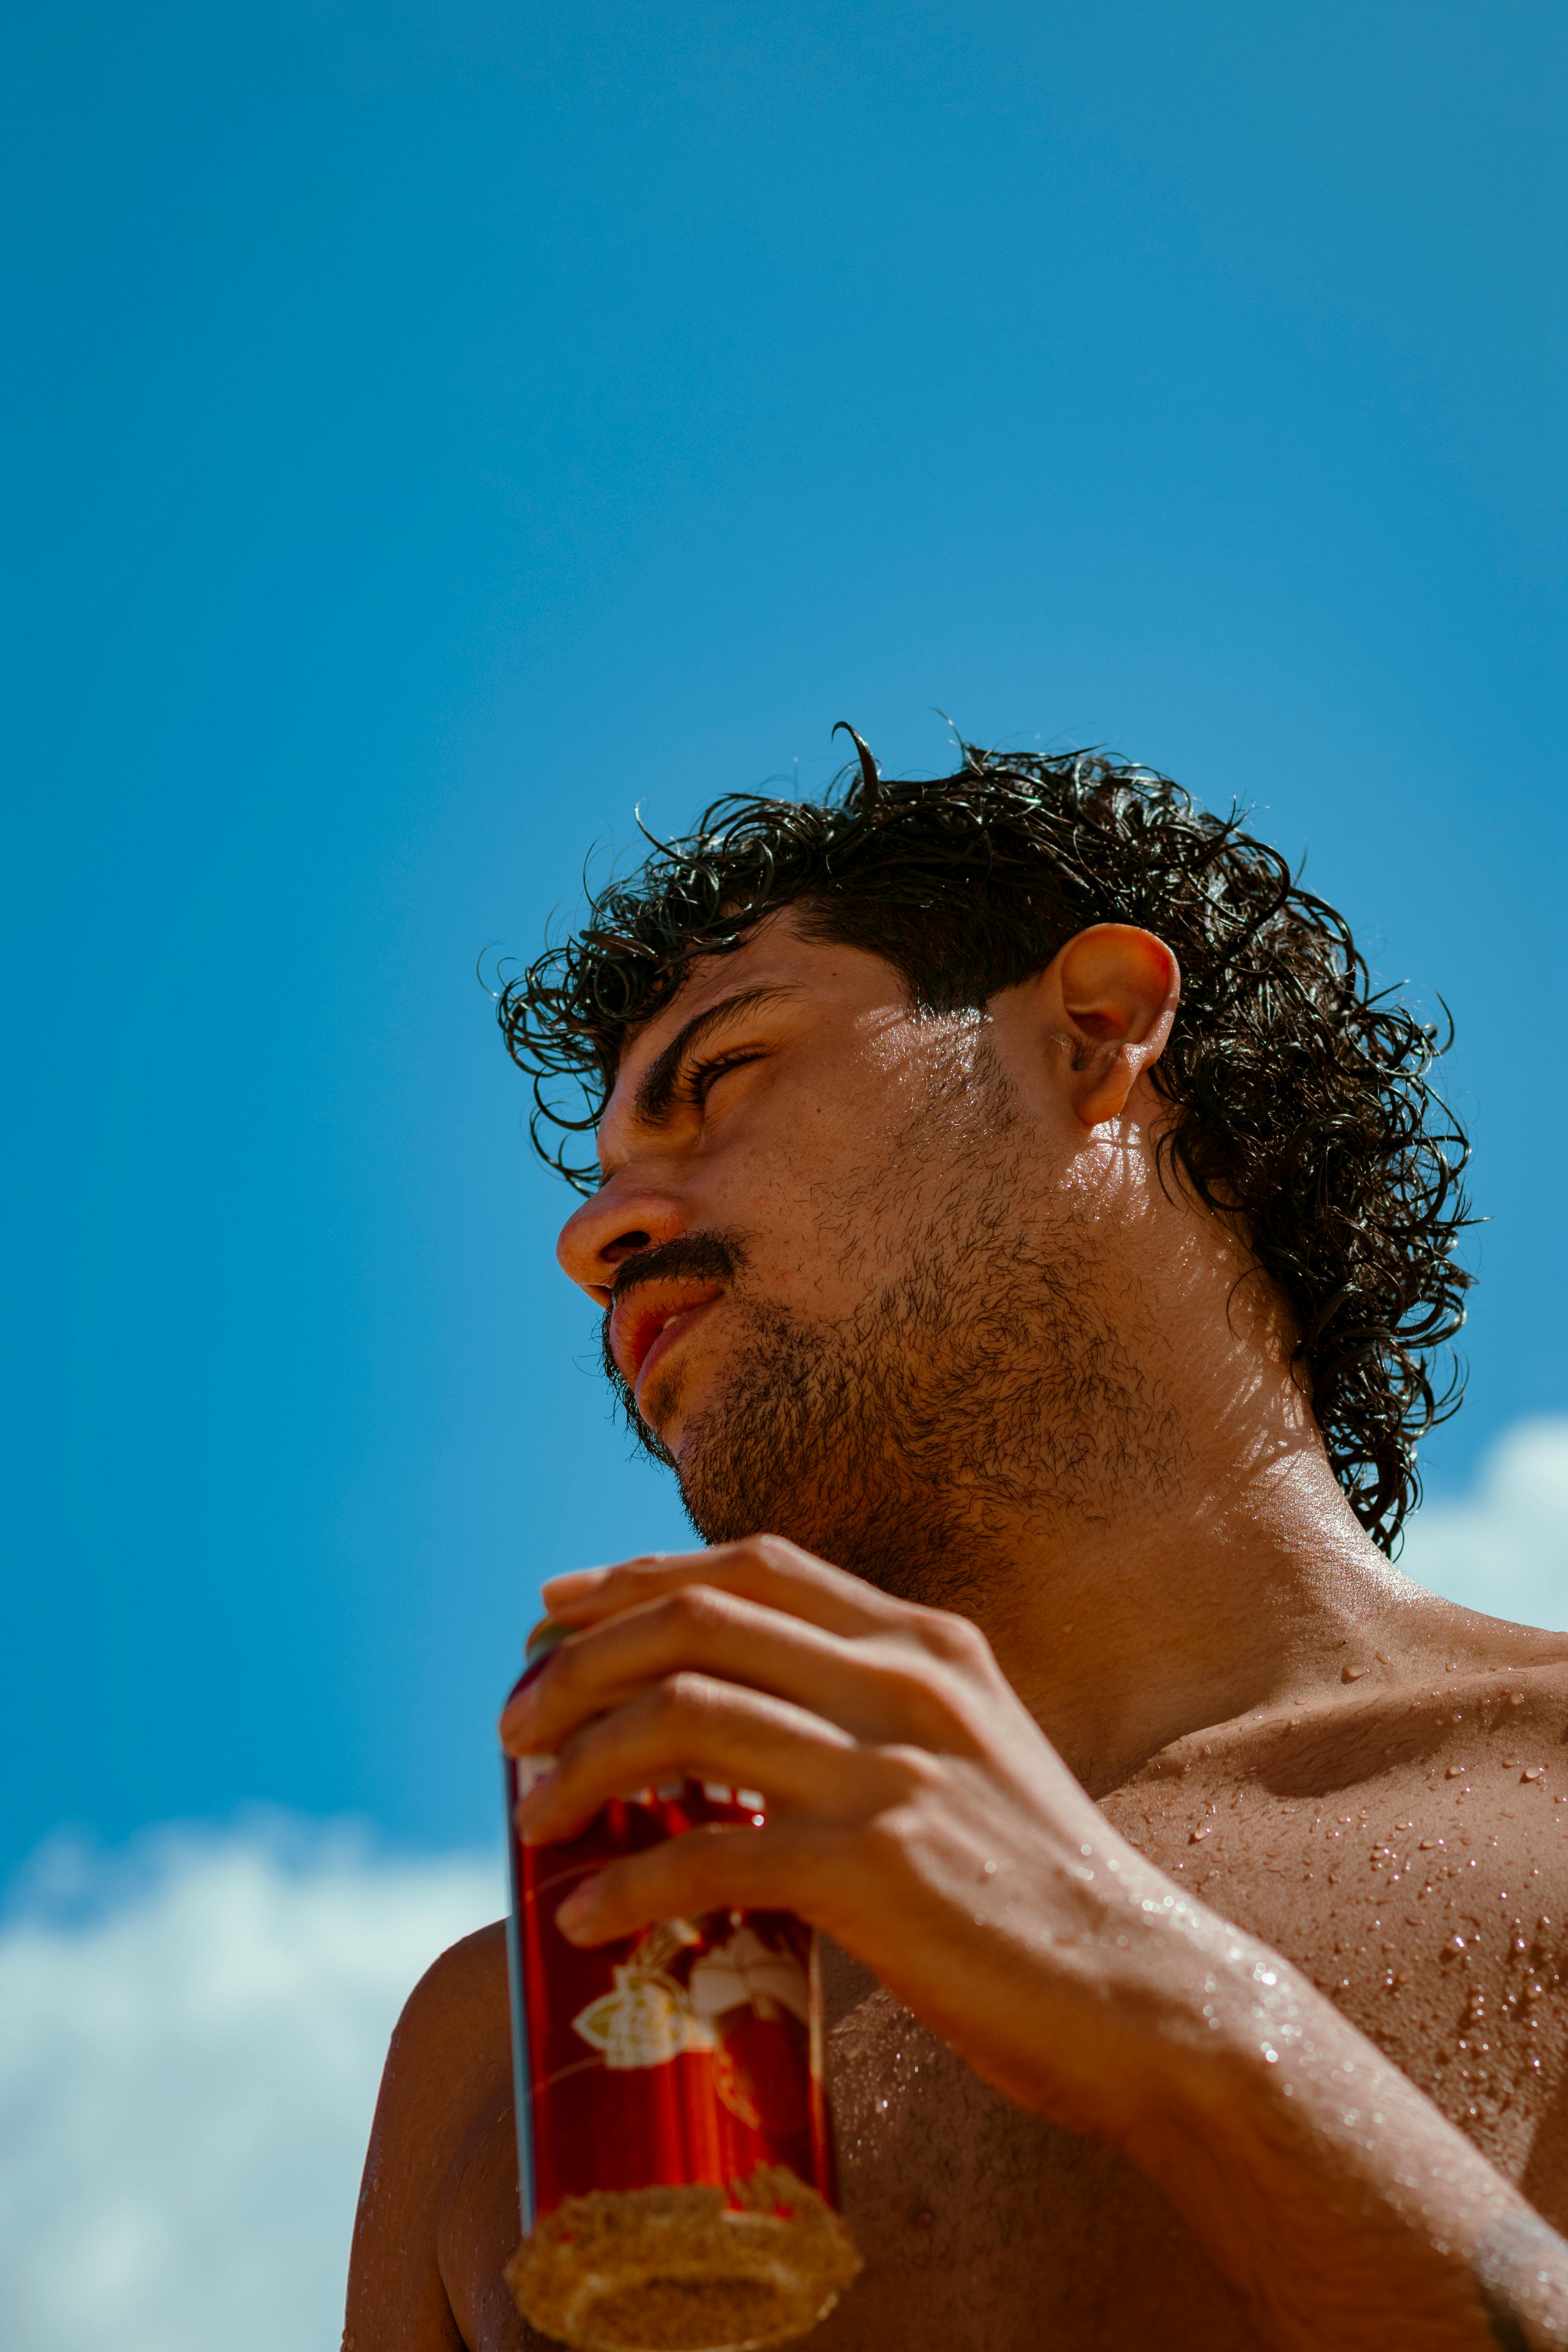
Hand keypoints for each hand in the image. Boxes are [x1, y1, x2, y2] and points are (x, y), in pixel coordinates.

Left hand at [500, 1534, 1231, 2145]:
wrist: (1148, 1999)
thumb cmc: (1038, 1892)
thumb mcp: (964, 1757)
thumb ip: (866, 1718)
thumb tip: (727, 1732)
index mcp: (927, 1644)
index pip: (749, 1566)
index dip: (633, 1577)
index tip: (550, 1611)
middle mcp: (908, 1682)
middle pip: (695, 1620)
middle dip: (579, 1660)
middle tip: (511, 1723)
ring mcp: (895, 1772)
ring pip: (685, 1718)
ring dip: (580, 1763)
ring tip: (527, 1817)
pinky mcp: (881, 1872)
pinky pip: (710, 1857)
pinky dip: (626, 1883)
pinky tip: (585, 1917)